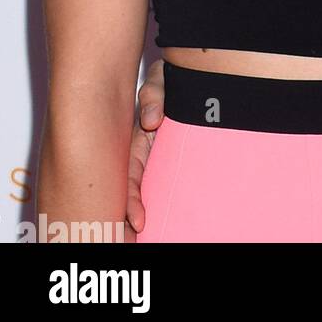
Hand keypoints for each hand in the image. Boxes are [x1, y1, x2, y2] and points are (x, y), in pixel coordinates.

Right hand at [126, 57, 164, 237]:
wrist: (192, 81)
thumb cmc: (172, 81)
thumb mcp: (161, 81)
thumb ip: (155, 93)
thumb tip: (151, 118)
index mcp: (136, 142)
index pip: (130, 179)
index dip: (131, 202)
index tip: (139, 221)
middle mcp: (143, 157)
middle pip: (132, 194)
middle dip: (129, 220)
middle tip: (135, 241)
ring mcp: (156, 163)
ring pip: (146, 196)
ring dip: (140, 219)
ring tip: (143, 241)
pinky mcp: (170, 167)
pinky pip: (161, 191)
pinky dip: (154, 211)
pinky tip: (157, 227)